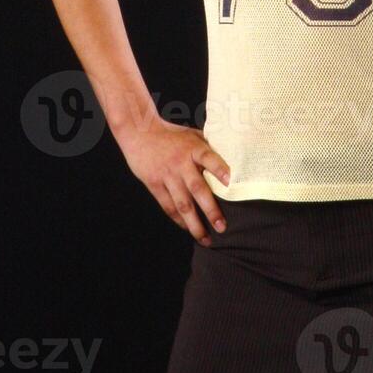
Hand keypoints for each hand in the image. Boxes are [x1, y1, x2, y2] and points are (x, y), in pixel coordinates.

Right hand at [120, 117, 230, 245]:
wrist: (140, 134)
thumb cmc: (171, 134)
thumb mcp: (192, 134)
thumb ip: (207, 147)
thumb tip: (231, 158)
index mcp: (193, 148)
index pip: (208, 158)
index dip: (219, 169)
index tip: (231, 182)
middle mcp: (181, 163)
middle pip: (197, 188)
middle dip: (210, 210)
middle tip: (222, 226)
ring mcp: (167, 175)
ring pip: (182, 204)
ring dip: (194, 223)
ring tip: (205, 238)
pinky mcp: (154, 184)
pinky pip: (168, 206)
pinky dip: (178, 219)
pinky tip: (187, 228)